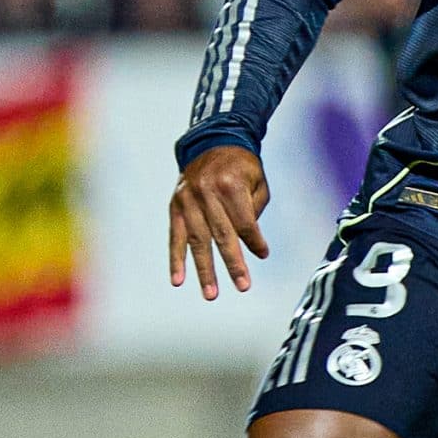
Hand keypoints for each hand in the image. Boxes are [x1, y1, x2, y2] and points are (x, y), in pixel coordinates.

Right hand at [169, 145, 270, 299]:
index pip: (244, 222)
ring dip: (203, 269)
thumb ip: (253, 211)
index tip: (262, 254)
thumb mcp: (257, 181)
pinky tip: (178, 280)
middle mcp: (206, 192)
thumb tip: (249, 243)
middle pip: (221, 234)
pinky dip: (176, 259)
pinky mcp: (175, 206)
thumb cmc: (242, 167)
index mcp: (231, 184)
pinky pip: (176, 236)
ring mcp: (188, 200)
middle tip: (243, 286)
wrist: (211, 143)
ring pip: (197, 240)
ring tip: (211, 294)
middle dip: (233, 263)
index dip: (254, 241)